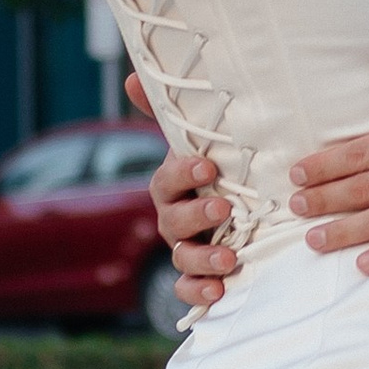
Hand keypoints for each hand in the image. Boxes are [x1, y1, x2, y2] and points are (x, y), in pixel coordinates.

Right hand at [133, 78, 243, 312]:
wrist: (235, 210)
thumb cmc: (213, 171)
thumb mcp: (198, 141)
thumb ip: (170, 113)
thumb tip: (133, 76)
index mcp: (172, 186)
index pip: (167, 179)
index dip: (184, 174)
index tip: (209, 166)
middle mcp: (173, 218)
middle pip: (173, 220)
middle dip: (197, 215)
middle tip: (225, 209)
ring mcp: (184, 248)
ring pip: (182, 257)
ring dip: (203, 258)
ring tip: (229, 258)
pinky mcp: (197, 275)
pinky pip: (187, 289)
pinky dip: (198, 292)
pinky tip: (218, 292)